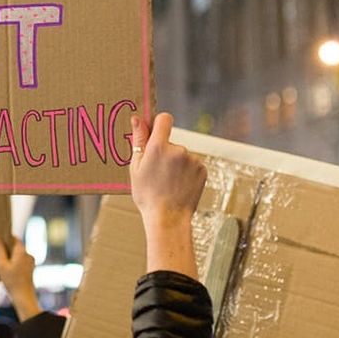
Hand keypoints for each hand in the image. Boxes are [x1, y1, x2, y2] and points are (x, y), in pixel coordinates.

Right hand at [0, 236, 40, 320]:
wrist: (24, 297)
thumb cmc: (12, 281)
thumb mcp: (1, 265)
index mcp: (22, 251)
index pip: (14, 238)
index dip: (5, 237)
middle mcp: (28, 255)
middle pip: (15, 248)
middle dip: (4, 252)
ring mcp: (30, 263)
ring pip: (16, 257)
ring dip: (7, 261)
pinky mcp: (29, 270)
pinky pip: (19, 264)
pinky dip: (11, 267)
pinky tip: (3, 277)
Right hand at [129, 113, 205, 277]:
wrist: (168, 218)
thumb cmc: (147, 195)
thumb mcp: (136, 167)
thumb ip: (139, 140)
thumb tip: (137, 118)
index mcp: (159, 147)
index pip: (164, 119)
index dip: (159, 124)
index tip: (155, 134)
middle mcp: (178, 150)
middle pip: (171, 141)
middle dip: (164, 151)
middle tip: (157, 173)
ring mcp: (193, 160)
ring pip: (181, 155)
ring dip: (175, 164)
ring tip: (168, 183)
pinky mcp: (202, 169)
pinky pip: (192, 164)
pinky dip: (186, 172)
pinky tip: (178, 186)